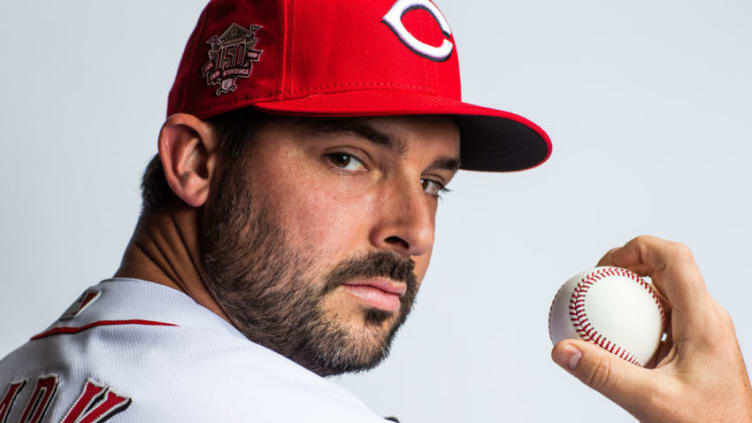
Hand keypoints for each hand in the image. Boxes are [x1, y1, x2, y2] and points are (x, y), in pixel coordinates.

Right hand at [551, 235, 751, 421]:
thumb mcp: (650, 402)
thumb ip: (603, 374)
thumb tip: (563, 349)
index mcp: (704, 320)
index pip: (674, 258)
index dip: (636, 249)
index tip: (603, 267)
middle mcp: (708, 319)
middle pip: (666, 269)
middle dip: (626, 268)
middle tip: (592, 285)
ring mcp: (704, 332)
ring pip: (664, 293)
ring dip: (629, 294)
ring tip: (597, 309)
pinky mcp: (696, 347)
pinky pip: (663, 318)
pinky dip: (636, 319)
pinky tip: (614, 341)